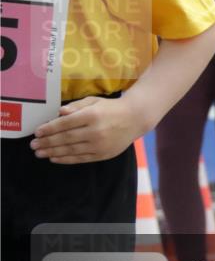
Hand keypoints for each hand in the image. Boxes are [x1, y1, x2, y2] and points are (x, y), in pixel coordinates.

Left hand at [31, 97, 145, 163]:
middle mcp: (95, 131)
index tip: (37, 132)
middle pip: (65, 138)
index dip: (49, 128)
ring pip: (71, 150)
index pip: (65, 123)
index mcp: (92, 115)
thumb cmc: (111, 108)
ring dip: (53, 152)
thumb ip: (76, 106)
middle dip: (47, 142)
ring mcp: (100, 144)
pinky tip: (54, 158)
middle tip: (33, 145)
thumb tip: (59, 113)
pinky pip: (81, 158)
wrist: (135, 118)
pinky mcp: (103, 154)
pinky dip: (66, 159)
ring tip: (40, 153)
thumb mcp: (94, 101)